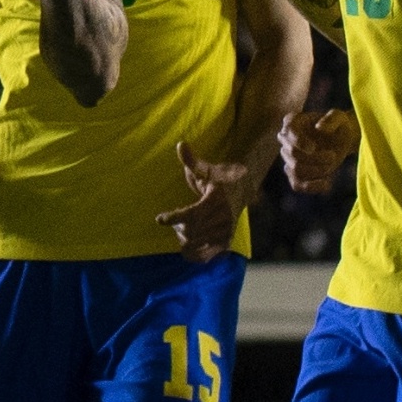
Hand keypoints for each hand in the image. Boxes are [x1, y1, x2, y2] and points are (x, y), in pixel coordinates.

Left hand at [161, 139, 261, 262]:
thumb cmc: (218, 180)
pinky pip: (202, 257)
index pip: (191, 214)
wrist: (242, 194)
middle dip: (178, 226)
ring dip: (183, 238)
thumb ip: (191, 160)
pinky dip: (191, 253)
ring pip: (193, 244)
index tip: (159, 218)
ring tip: (184, 228)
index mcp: (215, 201)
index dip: (173, 217)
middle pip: (189, 231)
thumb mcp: (205, 170)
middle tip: (175, 221)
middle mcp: (222, 219)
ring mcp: (225, 233)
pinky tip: (188, 243)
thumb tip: (180, 144)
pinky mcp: (225, 244)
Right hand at [279, 106, 358, 192]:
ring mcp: (289, 158)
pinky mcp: (296, 173)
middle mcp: (286, 140)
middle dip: (314, 158)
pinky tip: (327, 184)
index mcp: (292, 122)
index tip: (313, 147)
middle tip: (332, 156)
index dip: (299, 141)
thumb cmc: (338, 125)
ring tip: (331, 167)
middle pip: (292, 154)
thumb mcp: (340, 117)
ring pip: (295, 170)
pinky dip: (311, 187)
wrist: (341, 139)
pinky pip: (296, 184)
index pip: (288, 132)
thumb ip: (331, 119)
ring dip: (315, 172)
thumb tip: (319, 128)